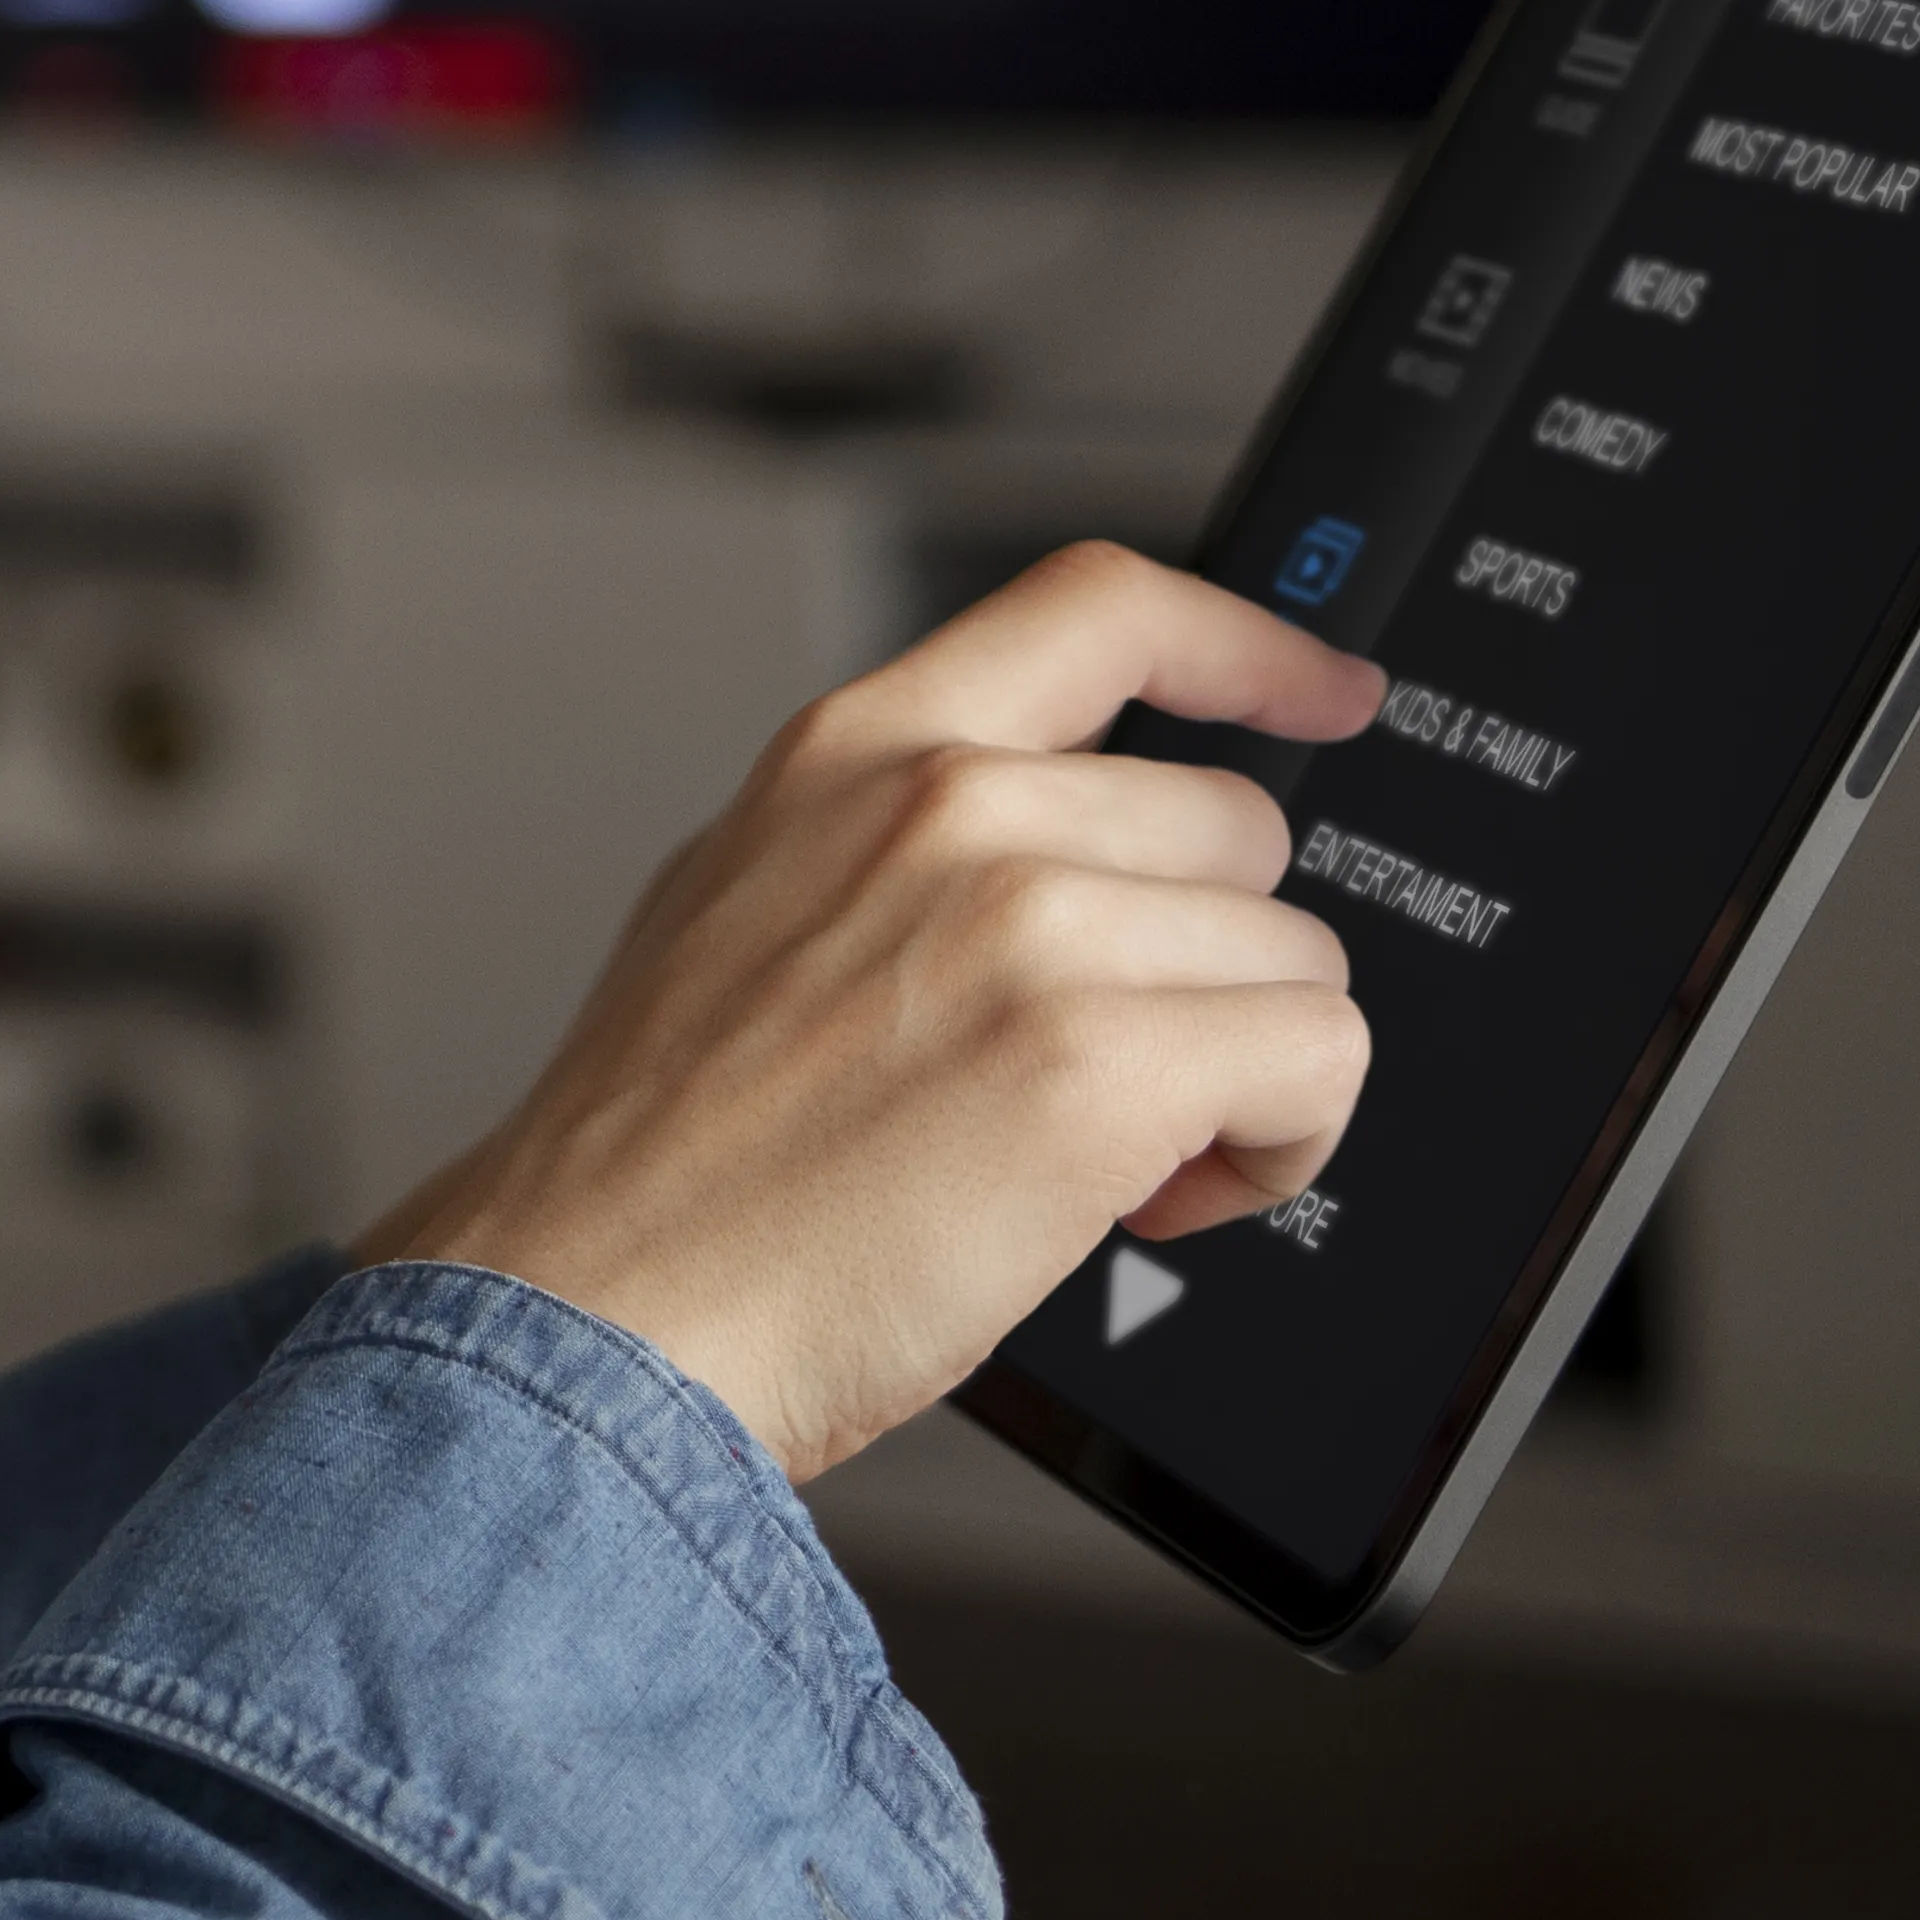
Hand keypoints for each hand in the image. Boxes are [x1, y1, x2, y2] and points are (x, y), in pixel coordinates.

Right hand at [356, 542, 1380, 1486]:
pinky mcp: (1099, 1064)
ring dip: (1237, 1076)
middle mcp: (950, 812)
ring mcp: (1029, 926)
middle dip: (1202, 969)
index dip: (1248, 645)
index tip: (1325, 690)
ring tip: (1105, 1158)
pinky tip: (1155, 1199)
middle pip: (1234, 831)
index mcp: (856, 754)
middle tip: (1098, 1075)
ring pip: (1290, 957)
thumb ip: (883, 843)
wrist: (595, 1310)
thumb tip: (1037, 858)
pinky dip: (1275, 1153)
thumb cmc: (658, 1165)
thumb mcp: (734, 906)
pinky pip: (1313, 1064)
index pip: (1103, 609)